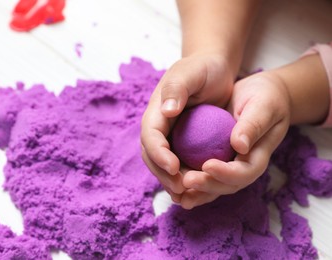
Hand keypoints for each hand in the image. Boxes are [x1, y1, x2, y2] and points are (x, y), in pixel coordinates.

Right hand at [141, 54, 233, 201]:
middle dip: (162, 174)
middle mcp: (159, 126)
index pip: (150, 136)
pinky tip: (196, 188)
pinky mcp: (182, 142)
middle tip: (181, 188)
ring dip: (171, 180)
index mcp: (156, 111)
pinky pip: (179, 163)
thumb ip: (177, 88)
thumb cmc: (203, 68)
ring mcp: (169, 135)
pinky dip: (183, 177)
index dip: (158, 153)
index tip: (174, 168)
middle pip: (151, 155)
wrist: (213, 70)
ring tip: (188, 194)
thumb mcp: (190, 72)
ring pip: (162, 163)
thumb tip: (167, 111)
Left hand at [180, 71, 290, 208]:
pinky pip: (202, 175)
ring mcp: (229, 166)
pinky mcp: (215, 160)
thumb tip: (240, 146)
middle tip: (186, 181)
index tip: (208, 166)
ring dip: (196, 193)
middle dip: (207, 186)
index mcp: (258, 156)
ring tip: (177, 195)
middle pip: (227, 185)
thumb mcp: (264, 106)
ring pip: (213, 185)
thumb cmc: (264, 98)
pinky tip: (172, 183)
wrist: (260, 96)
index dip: (227, 173)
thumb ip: (253, 125)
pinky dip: (188, 182)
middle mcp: (243, 166)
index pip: (244, 172)